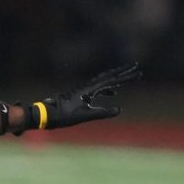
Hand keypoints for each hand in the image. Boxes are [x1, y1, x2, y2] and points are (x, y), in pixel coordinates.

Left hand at [23, 62, 141, 130]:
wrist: (46, 115)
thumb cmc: (64, 116)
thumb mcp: (85, 115)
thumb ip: (102, 112)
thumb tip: (119, 110)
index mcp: (90, 89)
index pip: (111, 80)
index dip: (126, 76)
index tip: (137, 72)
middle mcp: (87, 87)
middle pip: (109, 76)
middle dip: (123, 72)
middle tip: (136, 66)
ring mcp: (84, 90)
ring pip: (104, 82)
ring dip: (117, 80)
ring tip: (128, 79)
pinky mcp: (81, 95)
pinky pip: (98, 89)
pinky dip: (107, 89)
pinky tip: (113, 94)